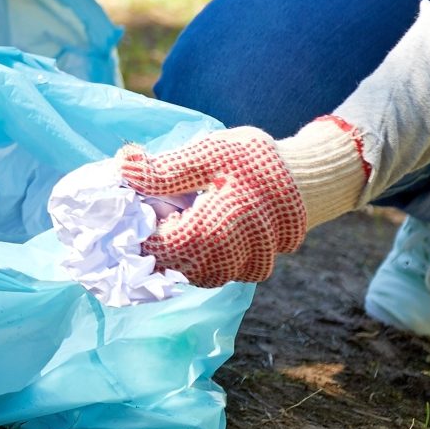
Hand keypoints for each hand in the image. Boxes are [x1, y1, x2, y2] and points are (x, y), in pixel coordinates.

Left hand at [119, 117, 368, 285]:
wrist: (307, 179)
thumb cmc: (256, 160)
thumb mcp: (211, 153)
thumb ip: (166, 167)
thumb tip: (123, 166)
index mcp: (223, 224)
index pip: (167, 247)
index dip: (141, 238)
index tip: (127, 219)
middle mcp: (238, 254)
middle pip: (179, 267)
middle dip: (155, 248)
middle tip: (145, 221)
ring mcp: (249, 266)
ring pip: (198, 275)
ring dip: (176, 256)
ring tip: (168, 226)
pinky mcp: (254, 269)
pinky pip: (216, 274)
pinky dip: (198, 260)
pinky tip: (191, 236)